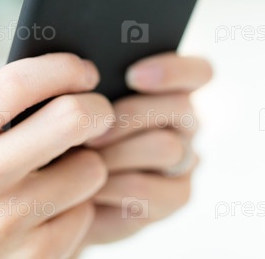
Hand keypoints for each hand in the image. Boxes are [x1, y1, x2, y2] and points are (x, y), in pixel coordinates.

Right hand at [0, 53, 113, 258]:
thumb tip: (66, 71)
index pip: (18, 82)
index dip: (64, 69)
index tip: (84, 72)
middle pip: (71, 118)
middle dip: (97, 109)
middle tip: (97, 112)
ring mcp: (3, 223)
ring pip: (90, 168)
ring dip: (86, 165)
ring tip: (62, 169)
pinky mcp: (34, 256)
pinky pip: (86, 212)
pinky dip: (77, 207)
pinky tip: (53, 210)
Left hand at [81, 53, 211, 245]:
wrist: (65, 193)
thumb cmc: (71, 134)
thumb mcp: (79, 102)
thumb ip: (92, 84)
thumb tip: (81, 69)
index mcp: (171, 88)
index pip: (199, 72)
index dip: (174, 70)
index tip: (132, 76)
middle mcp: (185, 122)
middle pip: (181, 106)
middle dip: (130, 115)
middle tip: (87, 127)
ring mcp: (186, 160)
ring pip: (167, 147)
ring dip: (116, 152)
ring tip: (81, 157)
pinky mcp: (176, 196)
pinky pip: (146, 186)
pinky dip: (109, 185)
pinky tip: (86, 187)